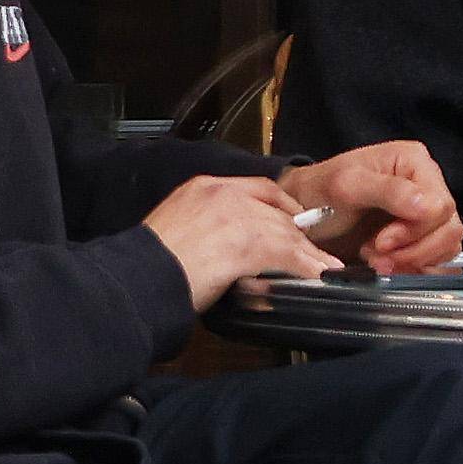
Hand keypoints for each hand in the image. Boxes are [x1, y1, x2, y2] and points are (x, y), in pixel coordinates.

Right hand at [147, 173, 339, 308]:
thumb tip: (229, 247)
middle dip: (299, 234)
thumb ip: (207, 225)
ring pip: (284, 232)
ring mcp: (235, 216)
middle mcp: (223, 193)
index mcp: (204, 186)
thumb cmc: (149, 264)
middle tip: (316, 252)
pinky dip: (306, 266)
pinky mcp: (246, 244)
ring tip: (323, 268)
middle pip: (276, 211)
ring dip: (308, 254)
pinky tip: (315, 276)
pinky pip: (287, 254)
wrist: (139, 277)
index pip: (259, 188)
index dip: (283, 206)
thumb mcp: (178, 227)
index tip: (296, 223)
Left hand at [282, 139, 462, 274]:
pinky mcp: (419, 237)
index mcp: (415, 162)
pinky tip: (389, 268)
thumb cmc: (319, 191)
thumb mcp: (345, 184)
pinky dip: (416, 269)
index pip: (440, 205)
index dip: (415, 230)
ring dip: (412, 261)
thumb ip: (387, 190)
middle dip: (412, 250)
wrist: (302, 211)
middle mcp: (427, 185)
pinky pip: (437, 260)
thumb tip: (427, 206)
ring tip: (376, 261)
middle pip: (448, 229)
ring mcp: (425, 213)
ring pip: (446, 247)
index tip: (381, 242)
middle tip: (375, 256)